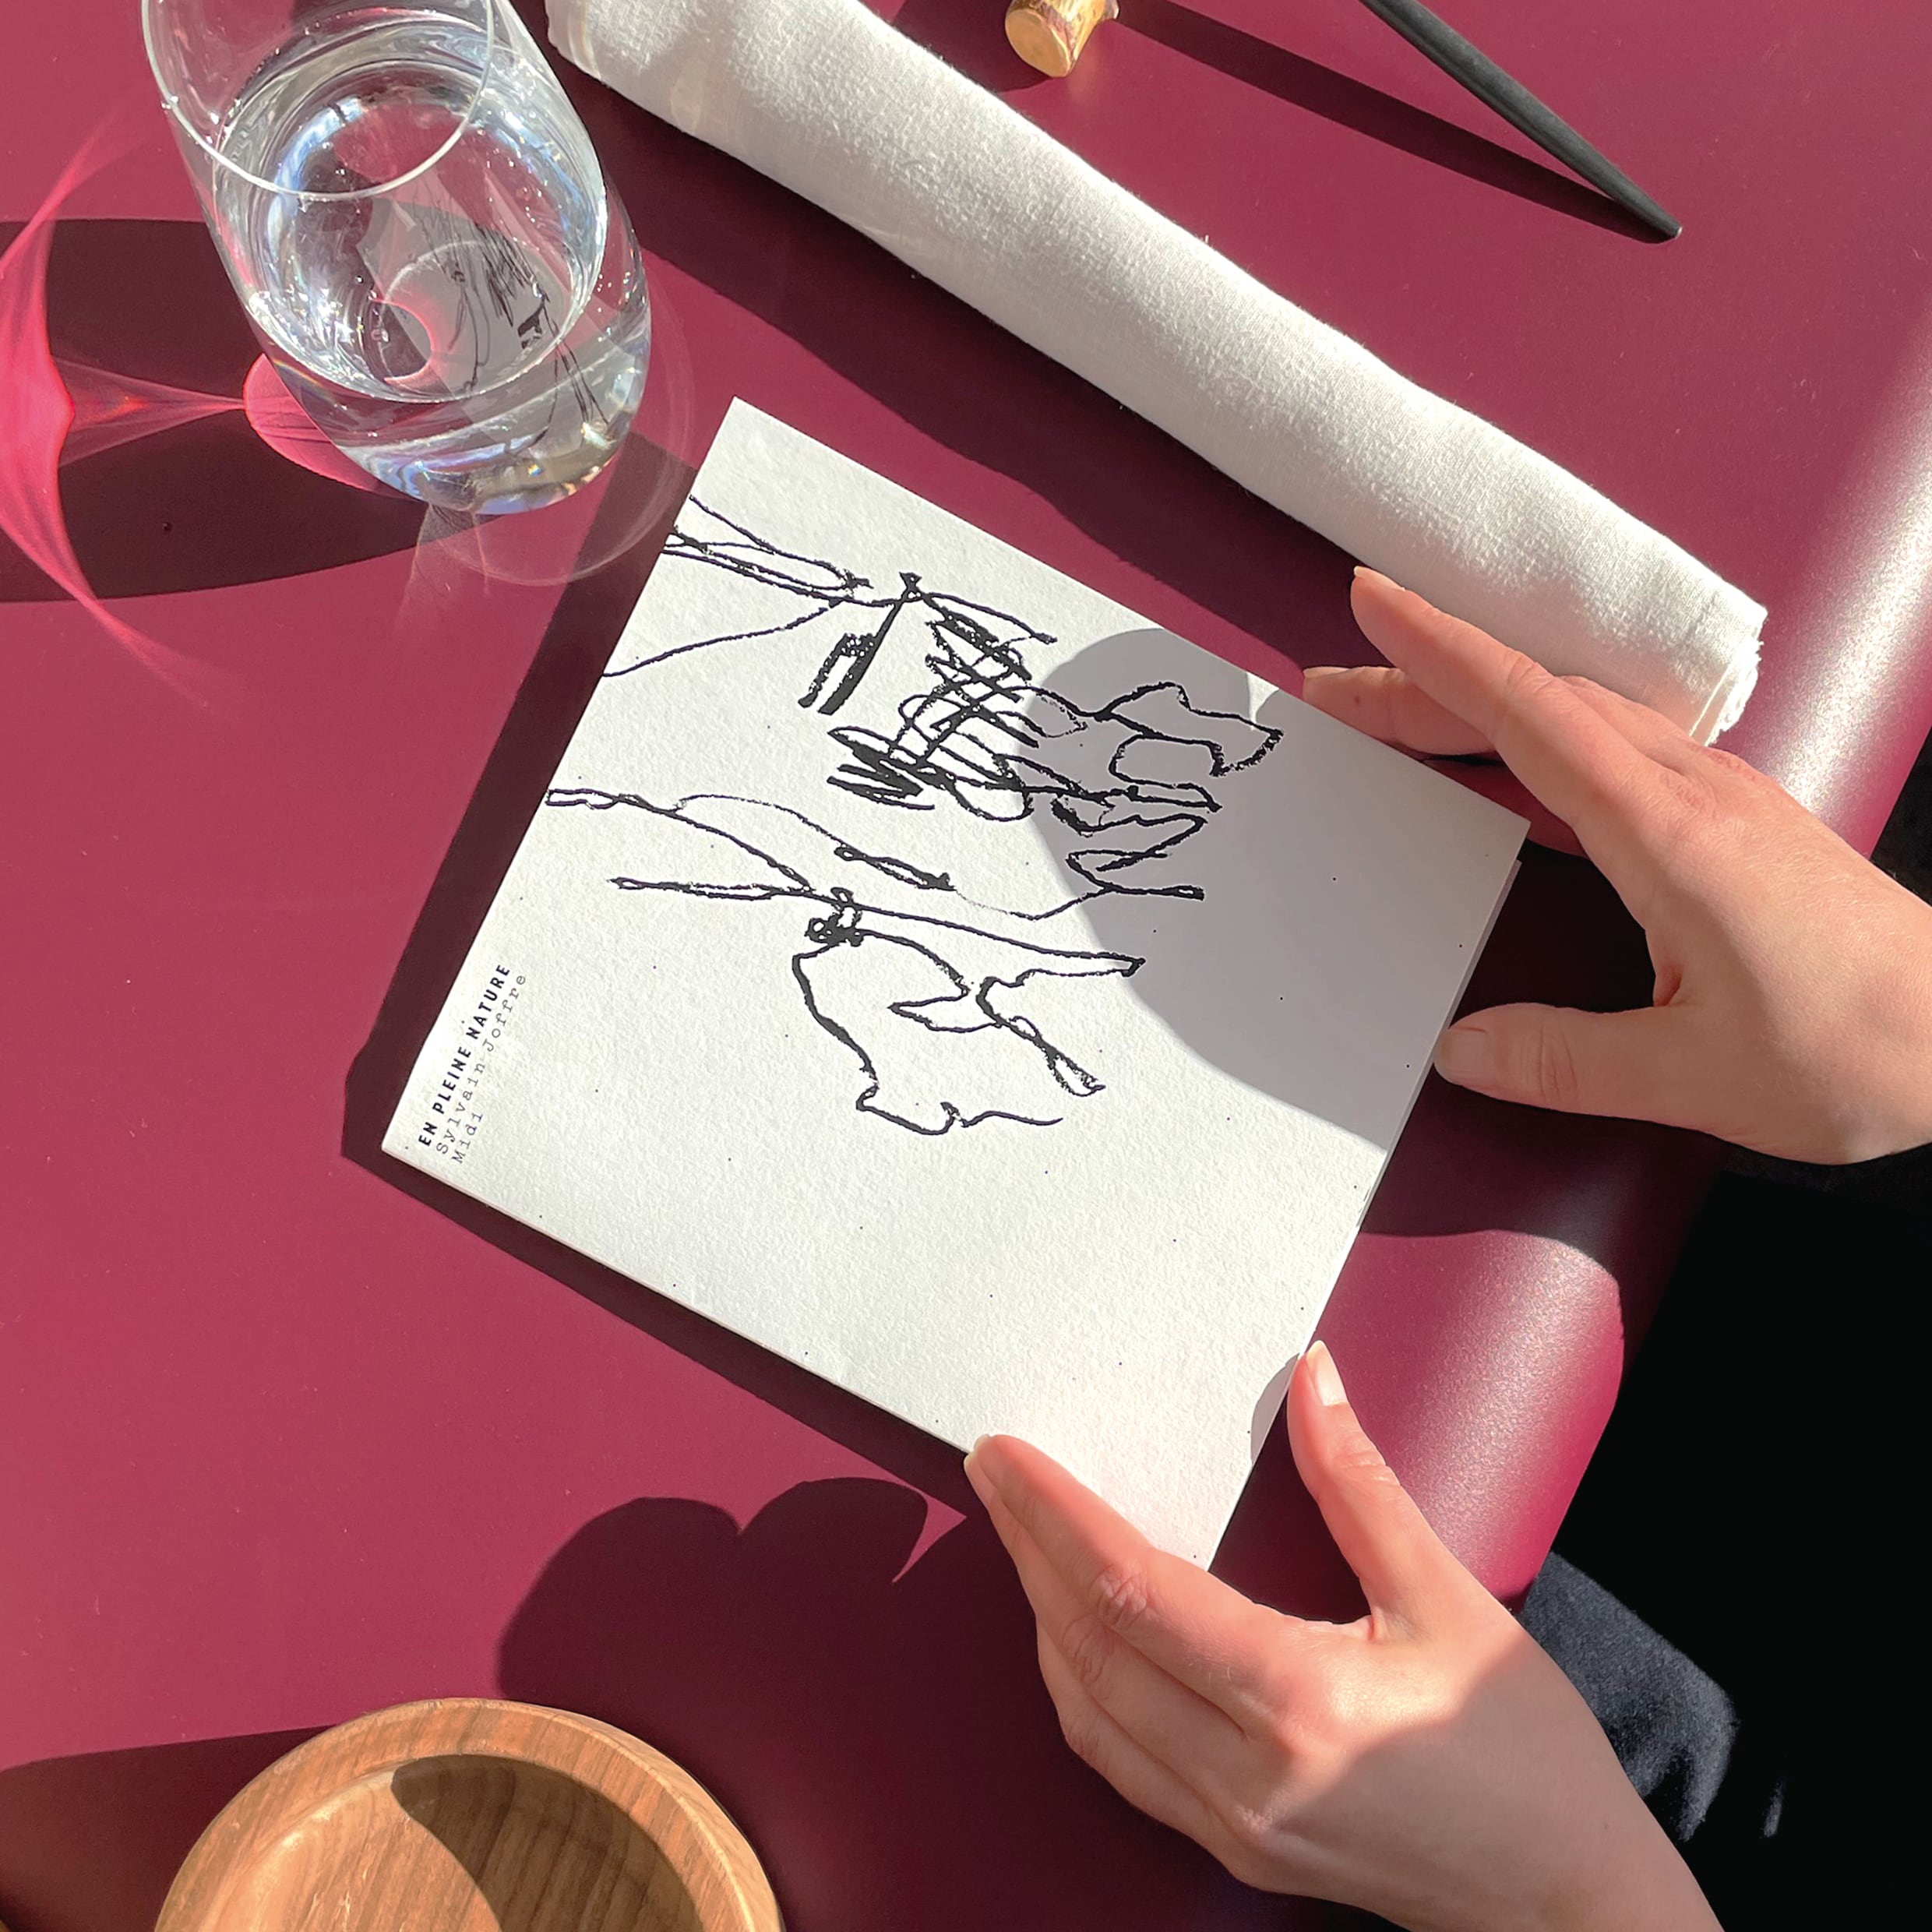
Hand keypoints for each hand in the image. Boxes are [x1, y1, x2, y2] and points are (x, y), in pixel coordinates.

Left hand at [965, 1345, 1719, 1931]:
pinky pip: (1118, 1763)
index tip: (1008, 1455)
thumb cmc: (1524, 1752)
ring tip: (1020, 1535)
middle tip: (991, 1473)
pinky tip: (1072, 1635)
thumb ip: (1359, 1483)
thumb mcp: (1449, 1597)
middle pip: (1089, 1646)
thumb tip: (1312, 1375)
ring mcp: (1231, 1827)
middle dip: (1026, 1549)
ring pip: (1087, 1713)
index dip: (1057, 1514)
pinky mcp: (1233, 1850)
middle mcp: (1247, 1776)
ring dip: (1041, 1617)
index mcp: (1301, 1703)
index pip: (1133, 1591)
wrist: (1567, 1902)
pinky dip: (1077, 1687)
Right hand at [1298, 570, 1931, 1162]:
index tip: (1376, 602)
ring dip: (1482, 706)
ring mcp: (1720, 800)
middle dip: (1428, 681)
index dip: (1442, 654)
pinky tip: (1516, 769)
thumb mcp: (1695, 1077)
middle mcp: (1693, 795)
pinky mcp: (1737, 823)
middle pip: (1538, 704)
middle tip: (1338, 686)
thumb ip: (1564, 1061)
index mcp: (1667, 835)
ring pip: (1578, 718)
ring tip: (1403, 721)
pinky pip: (1615, 748)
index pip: (1530, 714)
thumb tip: (1461, 1049)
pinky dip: (1540, 737)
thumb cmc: (1863, 1049)